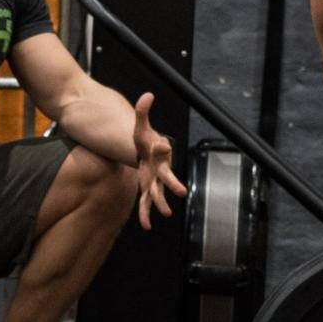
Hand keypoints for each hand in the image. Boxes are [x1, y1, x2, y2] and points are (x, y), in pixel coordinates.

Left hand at [128, 92, 188, 229]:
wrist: (146, 153)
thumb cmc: (144, 140)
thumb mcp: (140, 126)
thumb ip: (143, 112)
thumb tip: (148, 95)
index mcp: (159, 153)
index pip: (162, 148)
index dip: (162, 146)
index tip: (162, 144)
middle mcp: (160, 168)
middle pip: (167, 177)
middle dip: (174, 184)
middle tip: (182, 191)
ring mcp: (154, 180)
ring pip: (158, 193)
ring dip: (161, 203)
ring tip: (165, 213)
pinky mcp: (147, 189)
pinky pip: (146, 203)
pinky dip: (145, 215)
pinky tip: (146, 226)